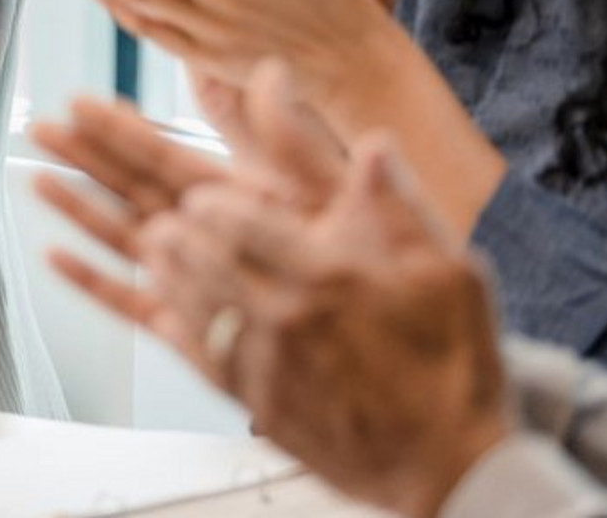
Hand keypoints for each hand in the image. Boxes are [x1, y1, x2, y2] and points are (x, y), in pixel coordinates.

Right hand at [33, 63, 345, 329]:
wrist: (393, 367)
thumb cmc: (373, 282)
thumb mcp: (331, 197)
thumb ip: (294, 140)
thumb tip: (270, 73)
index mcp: (243, 200)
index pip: (168, 158)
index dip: (123, 130)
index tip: (81, 102)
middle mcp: (214, 237)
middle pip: (135, 191)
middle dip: (86, 158)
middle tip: (40, 127)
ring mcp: (199, 283)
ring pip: (125, 239)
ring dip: (80, 209)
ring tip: (37, 178)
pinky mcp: (193, 333)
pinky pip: (132, 304)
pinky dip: (94, 282)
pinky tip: (57, 259)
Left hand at [136, 137, 511, 517]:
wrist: (450, 463)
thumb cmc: (452, 366)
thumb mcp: (448, 272)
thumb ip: (399, 204)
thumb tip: (373, 143)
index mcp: (329, 276)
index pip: (241, 222)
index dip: (209, 204)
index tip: (198, 195)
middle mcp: (288, 317)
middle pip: (202, 257)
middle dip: (173, 228)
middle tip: (161, 214)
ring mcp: (266, 362)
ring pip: (190, 302)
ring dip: (163, 269)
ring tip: (154, 246)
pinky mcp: (256, 400)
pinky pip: (195, 353)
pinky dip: (170, 323)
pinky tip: (161, 306)